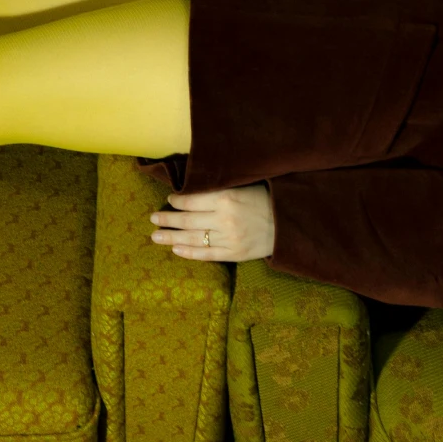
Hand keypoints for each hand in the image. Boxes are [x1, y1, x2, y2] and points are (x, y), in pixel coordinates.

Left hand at [149, 184, 275, 262]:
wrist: (289, 224)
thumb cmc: (266, 200)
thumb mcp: (243, 187)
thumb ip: (219, 189)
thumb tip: (192, 190)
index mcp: (227, 198)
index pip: (192, 200)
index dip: (177, 201)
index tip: (170, 200)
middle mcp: (225, 219)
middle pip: (188, 220)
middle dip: (167, 220)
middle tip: (153, 219)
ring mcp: (229, 239)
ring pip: (193, 239)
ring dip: (171, 238)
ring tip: (155, 236)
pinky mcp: (234, 254)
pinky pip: (206, 254)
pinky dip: (189, 253)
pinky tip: (176, 250)